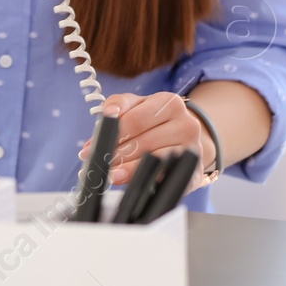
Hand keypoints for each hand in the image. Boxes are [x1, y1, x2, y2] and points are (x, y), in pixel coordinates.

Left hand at [77, 92, 214, 194]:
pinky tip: (133, 183)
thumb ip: (116, 112)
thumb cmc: (155, 121)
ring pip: (154, 159)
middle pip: (143, 141)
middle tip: (97, 163)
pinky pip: (167, 176)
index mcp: (169, 102)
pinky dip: (148, 180)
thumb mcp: (137, 106)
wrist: (188, 137)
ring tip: (110, 175)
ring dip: (128, 169)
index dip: (110, 133)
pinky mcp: (195, 171)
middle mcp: (185, 123)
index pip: (134, 119)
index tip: (90, 146)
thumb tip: (96, 136)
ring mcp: (192, 148)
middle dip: (115, 154)